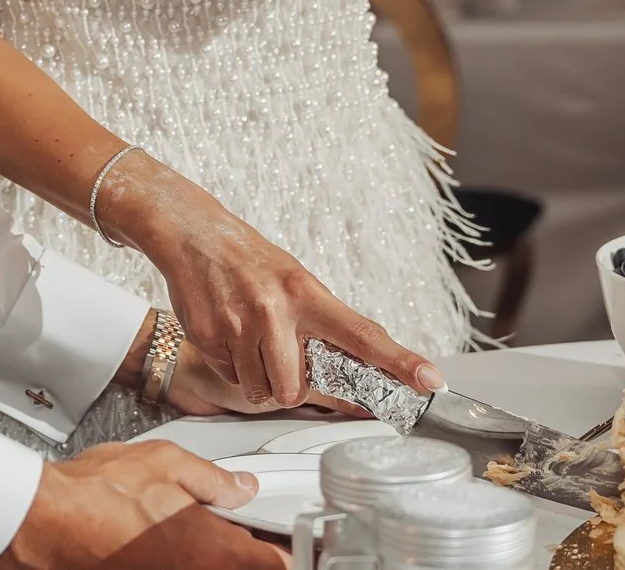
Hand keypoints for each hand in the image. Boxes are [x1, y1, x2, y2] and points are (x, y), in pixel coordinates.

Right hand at [0, 442, 282, 569]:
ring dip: (212, 556)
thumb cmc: (97, 492)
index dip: (287, 550)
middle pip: (243, 569)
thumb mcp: (167, 462)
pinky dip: (184, 558)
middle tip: (237, 530)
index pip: (276, 563)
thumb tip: (241, 488)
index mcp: (213, 549)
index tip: (287, 539)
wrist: (45, 521)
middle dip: (248, 553)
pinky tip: (166, 540)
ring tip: (191, 532)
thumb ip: (214, 479)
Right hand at [102, 152, 443, 408]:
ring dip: (257, 378)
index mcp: (307, 293)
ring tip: (251, 342)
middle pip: (295, 388)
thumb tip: (362, 364)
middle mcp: (276, 309)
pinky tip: (229, 336)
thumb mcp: (296, 281)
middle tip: (280, 357)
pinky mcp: (209, 336)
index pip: (363, 334)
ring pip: (260, 390)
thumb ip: (323, 323)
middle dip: (289, 384)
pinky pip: (231, 377)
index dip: (399, 361)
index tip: (430, 380)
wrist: (193, 234)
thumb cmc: (252, 262)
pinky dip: (232, 367)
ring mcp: (240, 324)